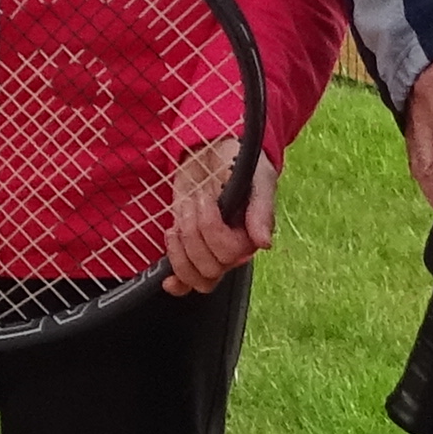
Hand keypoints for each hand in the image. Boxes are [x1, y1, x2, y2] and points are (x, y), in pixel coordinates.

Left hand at [165, 142, 276, 295]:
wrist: (211, 151)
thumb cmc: (237, 161)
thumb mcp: (256, 177)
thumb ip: (261, 209)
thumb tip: (264, 243)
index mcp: (251, 234)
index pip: (229, 253)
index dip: (210, 228)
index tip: (206, 198)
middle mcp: (233, 249)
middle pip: (211, 268)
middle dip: (193, 233)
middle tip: (193, 204)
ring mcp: (210, 251)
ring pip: (198, 278)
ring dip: (180, 251)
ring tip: (178, 223)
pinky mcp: (191, 250)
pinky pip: (187, 281)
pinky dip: (177, 282)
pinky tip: (168, 279)